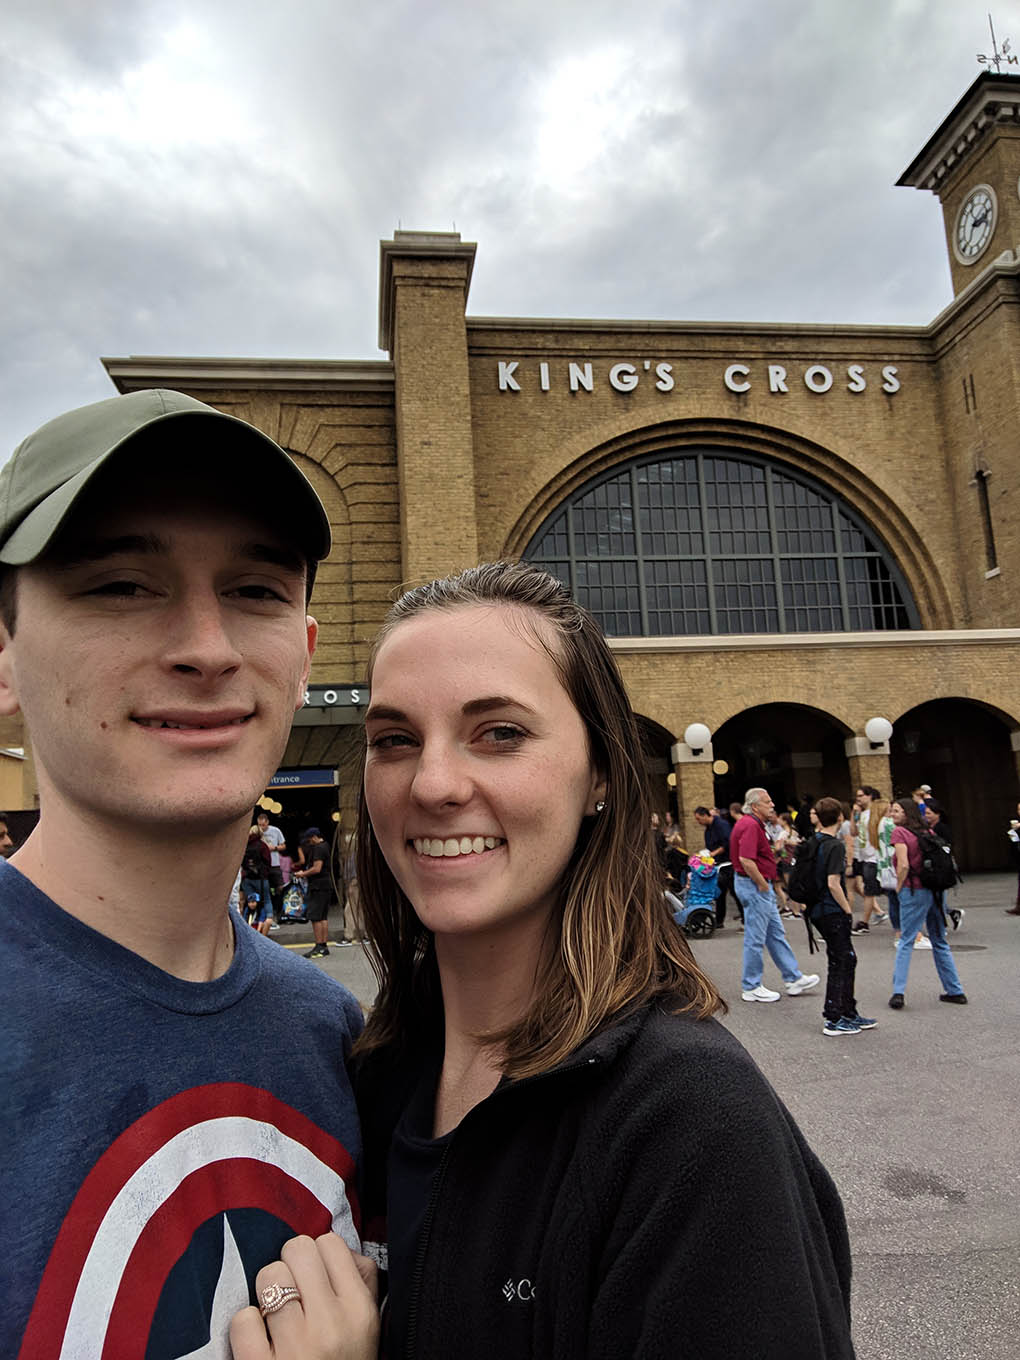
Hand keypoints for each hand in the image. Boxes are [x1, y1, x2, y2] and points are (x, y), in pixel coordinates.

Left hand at [230, 1233, 378, 1359]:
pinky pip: (243, 1319)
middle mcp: (330, 1324)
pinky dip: (247, 1327)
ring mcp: (294, 1346)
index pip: (329, 1244)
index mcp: (358, 1310)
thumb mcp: (367, 1328)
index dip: (317, 1256)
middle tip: (293, 1291)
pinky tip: (260, 1340)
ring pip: (268, 1276)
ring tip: (276, 1315)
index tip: (315, 1276)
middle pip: (297, 1249)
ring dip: (267, 1294)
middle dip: (290, 1266)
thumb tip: (342, 1249)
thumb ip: (362, 1281)